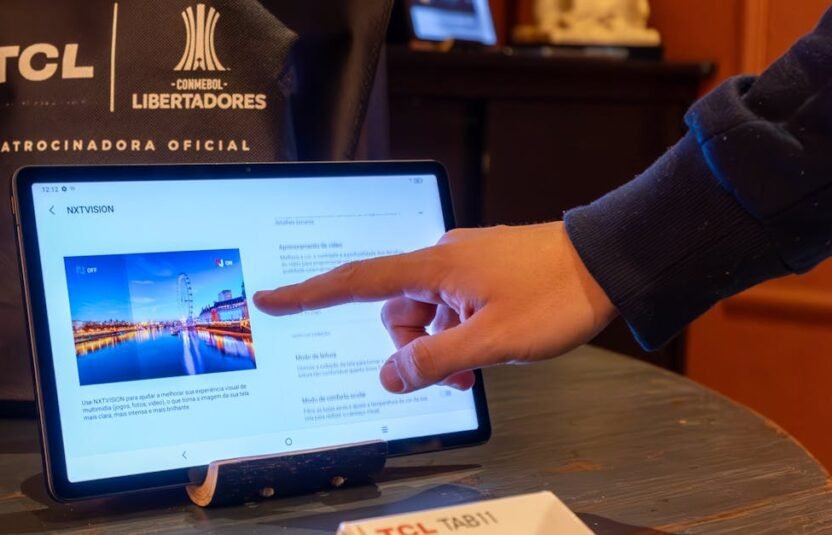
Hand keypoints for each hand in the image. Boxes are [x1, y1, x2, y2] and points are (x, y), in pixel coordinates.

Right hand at [253, 222, 616, 393]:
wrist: (608, 263)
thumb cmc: (554, 296)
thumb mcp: (490, 341)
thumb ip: (434, 360)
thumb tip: (390, 376)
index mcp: (433, 267)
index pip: (355, 281)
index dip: (308, 294)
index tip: (271, 299)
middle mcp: (442, 258)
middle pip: (395, 309)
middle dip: (412, 346)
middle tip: (452, 372)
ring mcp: (465, 263)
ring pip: (427, 312)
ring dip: (440, 343)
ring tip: (478, 363)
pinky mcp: (485, 271)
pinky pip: (453, 305)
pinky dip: (459, 331)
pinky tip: (488, 345)